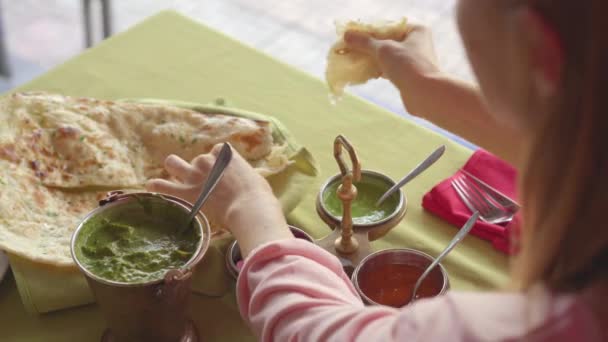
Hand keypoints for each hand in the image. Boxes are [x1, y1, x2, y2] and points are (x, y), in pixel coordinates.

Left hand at [146, 144, 291, 256]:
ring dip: (174, 169)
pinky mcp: (186, 192)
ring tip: (171, 177)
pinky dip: (157, 186)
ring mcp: (195, 175)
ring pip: (174, 163)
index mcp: (226, 154)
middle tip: (200, 179)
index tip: (222, 173)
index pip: (217, 151)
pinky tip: (151, 188)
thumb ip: (245, 176)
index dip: (218, 163)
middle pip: (196, 158)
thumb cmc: (258, 196)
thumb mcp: (256, 179)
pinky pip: (163, 185)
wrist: (249, 207)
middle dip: (197, 167)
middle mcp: (208, 160)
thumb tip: (247, 181)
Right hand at [344, 25, 440, 115]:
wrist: (426, 95)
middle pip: (387, 42)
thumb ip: (364, 42)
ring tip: (355, 61)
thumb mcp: (383, 49)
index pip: (388, 27)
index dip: (370, 31)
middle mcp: (417, 43)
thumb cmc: (408, 66)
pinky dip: (378, 70)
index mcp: (416, 30)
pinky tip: (366, 73)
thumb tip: (346, 35)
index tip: (354, 36)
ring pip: (387, 57)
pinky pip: (390, 69)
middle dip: (369, 47)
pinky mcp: (409, 76)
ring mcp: (414, 61)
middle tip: (351, 49)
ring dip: (372, 59)